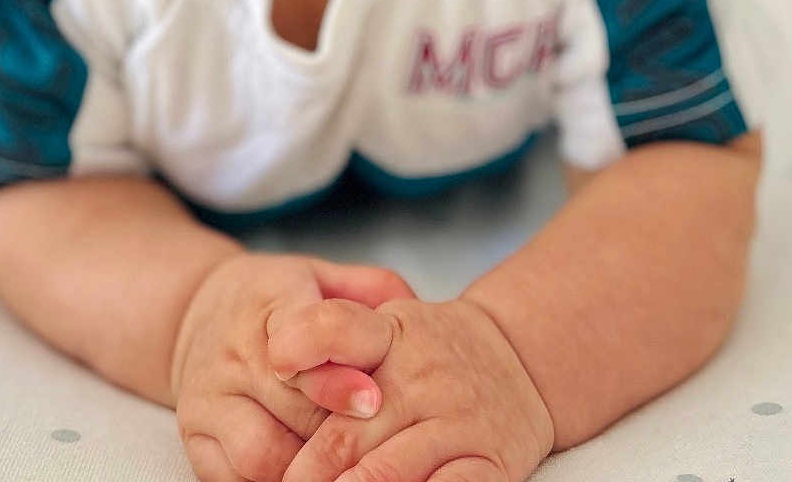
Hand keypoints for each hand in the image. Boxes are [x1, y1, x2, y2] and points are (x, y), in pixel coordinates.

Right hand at [169, 252, 416, 481]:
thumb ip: (367, 287)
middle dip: (338, 431)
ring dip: (308, 468)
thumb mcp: (318, 276)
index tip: (372, 399)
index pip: (300, 336)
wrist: (198, 314)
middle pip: (290, 405)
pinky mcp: (194, 437)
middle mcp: (235, 351)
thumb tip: (415, 305)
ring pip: (261, 453)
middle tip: (379, 447)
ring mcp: (209, 398)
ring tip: (345, 469)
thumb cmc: (275, 300)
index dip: (336, 376)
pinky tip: (305, 476)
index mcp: (271, 301)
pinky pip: (233, 479)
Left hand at [266, 294, 554, 481]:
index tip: (272, 375)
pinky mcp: (489, 461)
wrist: (518, 358)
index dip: (300, 352)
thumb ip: (334, 334)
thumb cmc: (432, 349)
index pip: (337, 330)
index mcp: (391, 335)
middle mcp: (421, 377)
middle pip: (345, 435)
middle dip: (304, 475)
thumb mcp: (386, 324)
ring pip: (388, 473)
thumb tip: (278, 354)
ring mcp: (456, 420)